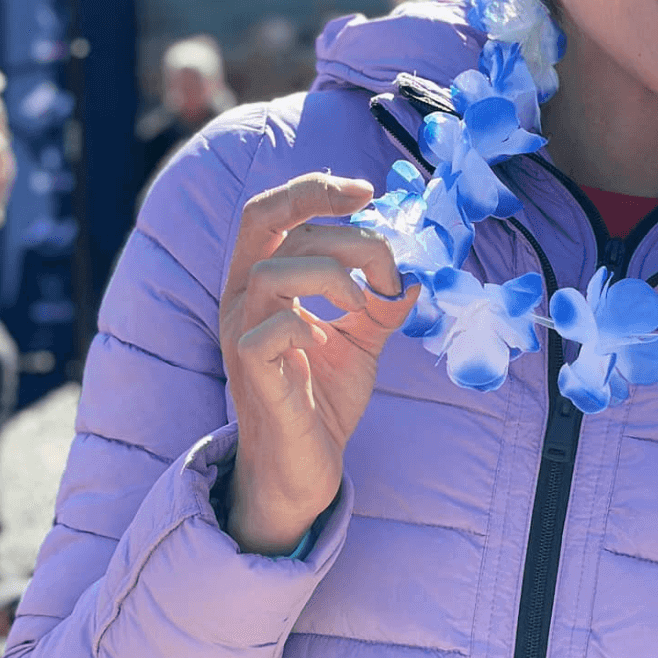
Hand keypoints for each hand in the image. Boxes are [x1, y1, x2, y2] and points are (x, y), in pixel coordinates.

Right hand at [219, 173, 417, 554]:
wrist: (307, 468)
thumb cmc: (324, 398)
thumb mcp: (363, 338)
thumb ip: (383, 301)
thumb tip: (418, 271)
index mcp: (260, 280)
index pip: (270, 211)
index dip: (313, 189)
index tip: (366, 190)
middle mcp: (240, 299)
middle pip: (273, 225)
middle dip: (343, 230)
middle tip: (387, 263)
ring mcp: (240, 335)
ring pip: (273, 270)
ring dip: (335, 275)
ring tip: (366, 306)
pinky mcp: (251, 373)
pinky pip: (272, 329)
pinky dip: (312, 322)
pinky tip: (329, 340)